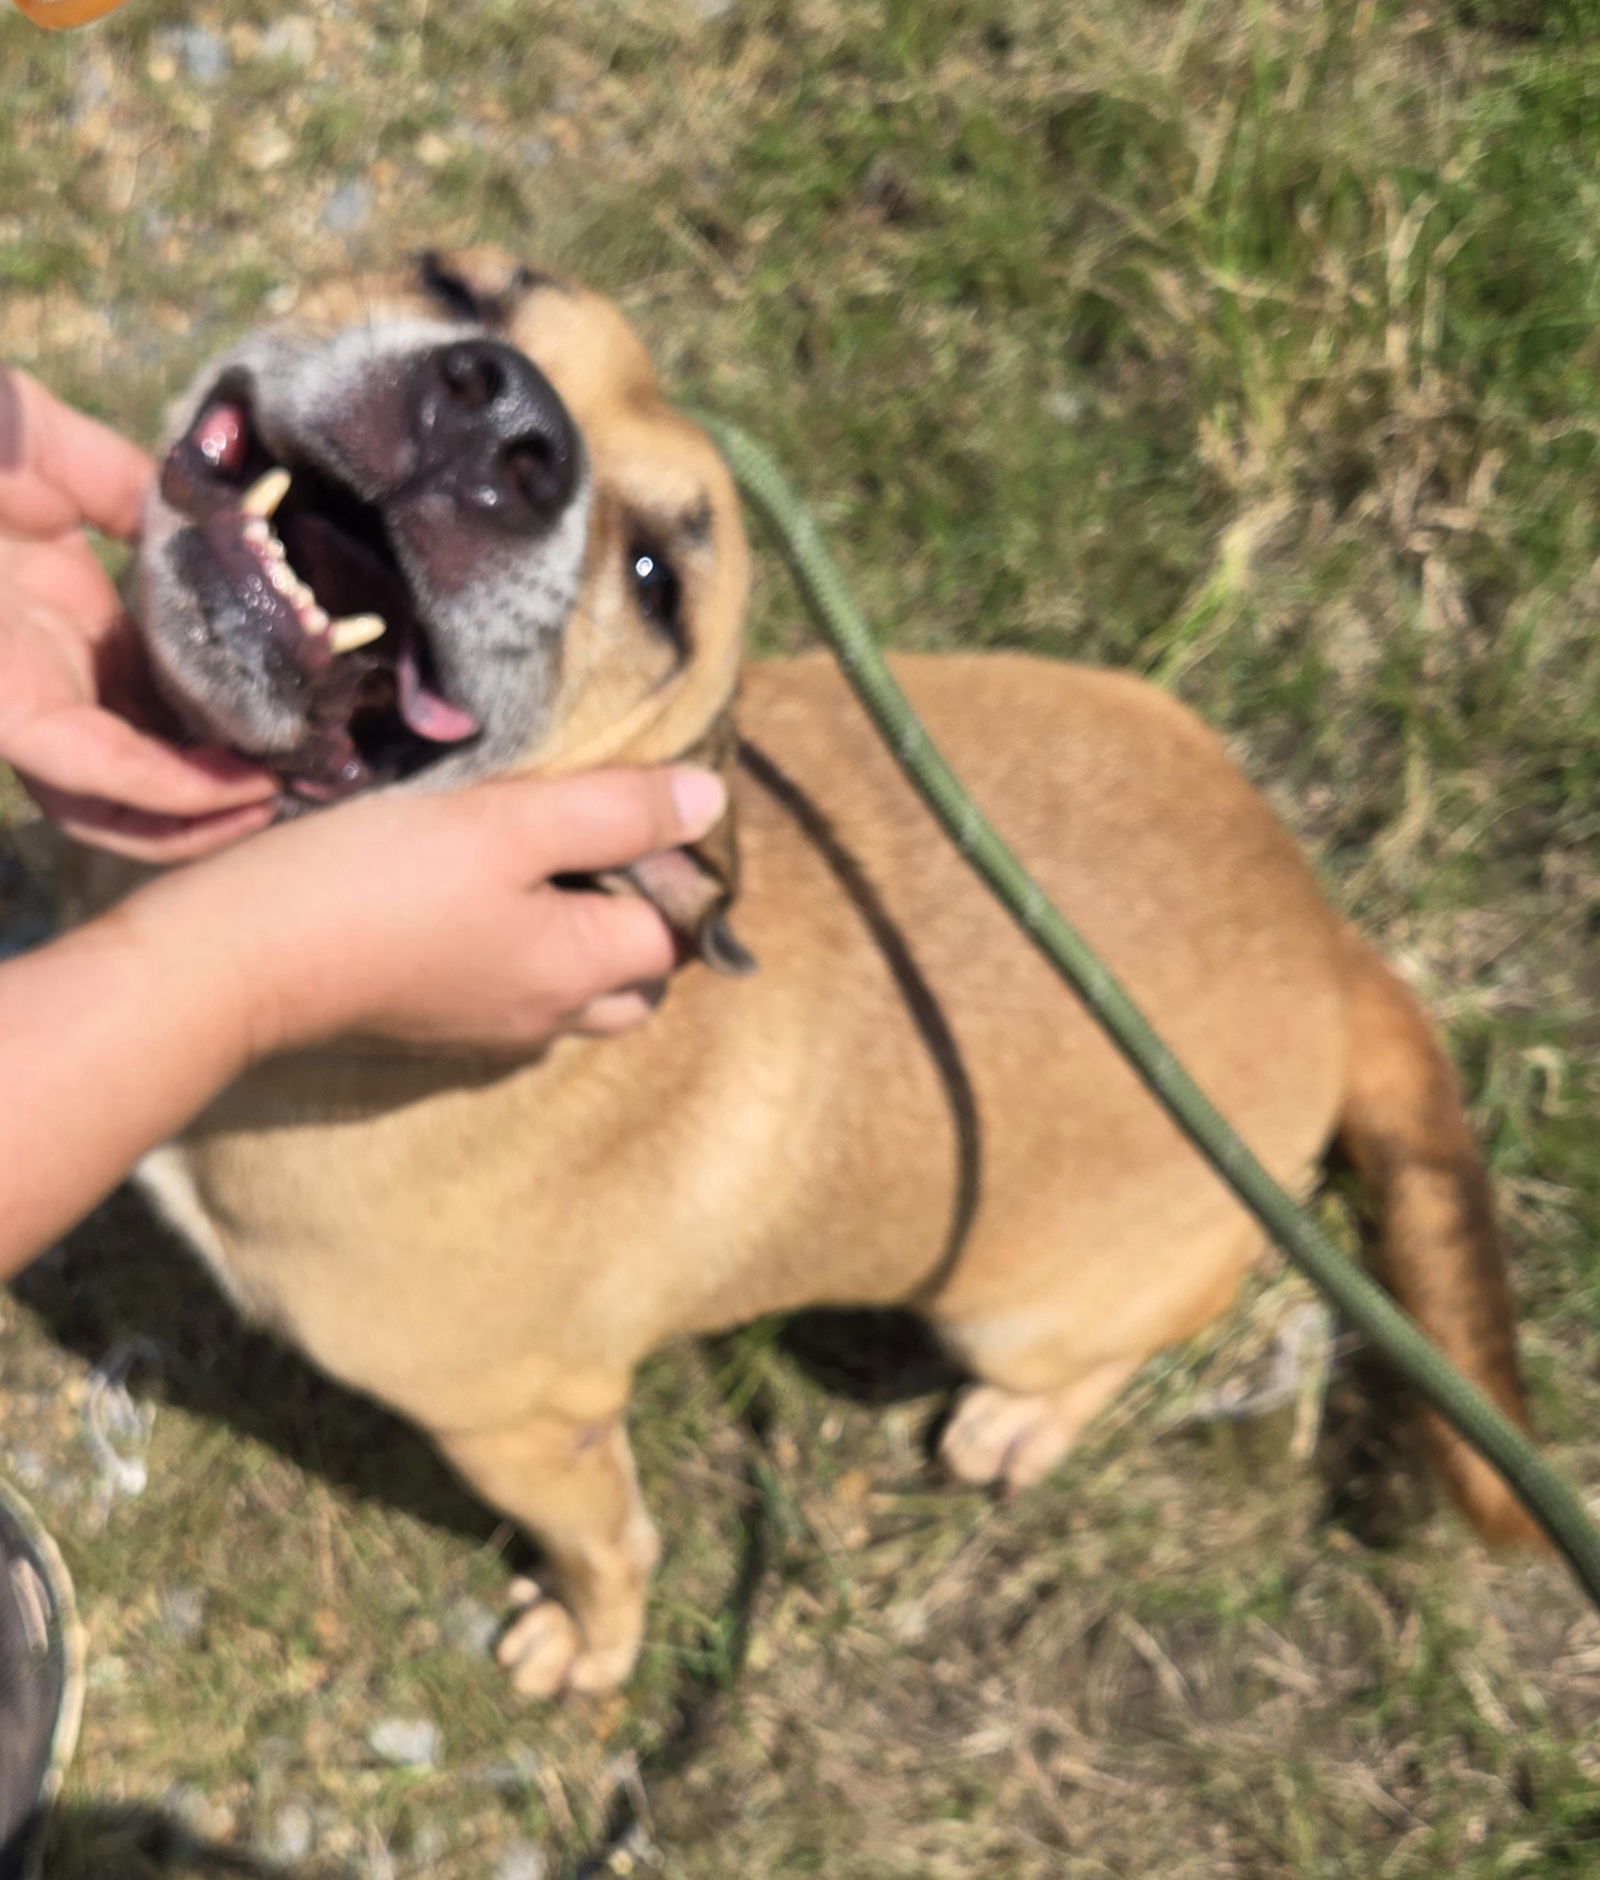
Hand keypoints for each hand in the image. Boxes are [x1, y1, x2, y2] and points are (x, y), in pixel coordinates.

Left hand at [0, 367, 278, 860]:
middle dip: (220, 788)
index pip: (151, 693)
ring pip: (118, 799)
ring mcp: (27, 699)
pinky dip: (176, 790)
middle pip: (140, 766)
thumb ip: (126, 487)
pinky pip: (105, 772)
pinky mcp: (11, 712)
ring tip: (277, 804)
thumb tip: (213, 527)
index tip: (291, 714)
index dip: (220, 717)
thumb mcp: (48, 447)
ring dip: (203, 815)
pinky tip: (242, 786)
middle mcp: (48, 673)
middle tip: (301, 782)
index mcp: (59, 617)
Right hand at [120, 764, 732, 1055]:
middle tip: (593, 838)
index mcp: (582, 970)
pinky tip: (469, 894)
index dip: (673, 868)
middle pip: (632, 976)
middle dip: (634, 915)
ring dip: (572, 931)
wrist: (237, 961)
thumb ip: (614, 813)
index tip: (633, 806)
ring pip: (570, 988)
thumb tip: (711, 804)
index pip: (676, 929)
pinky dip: (513, 947)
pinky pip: (506, 991)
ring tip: (531, 857)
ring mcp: (485, 1028)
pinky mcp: (429, 1022)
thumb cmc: (378, 881)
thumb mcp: (509, 825)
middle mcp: (547, 1016)